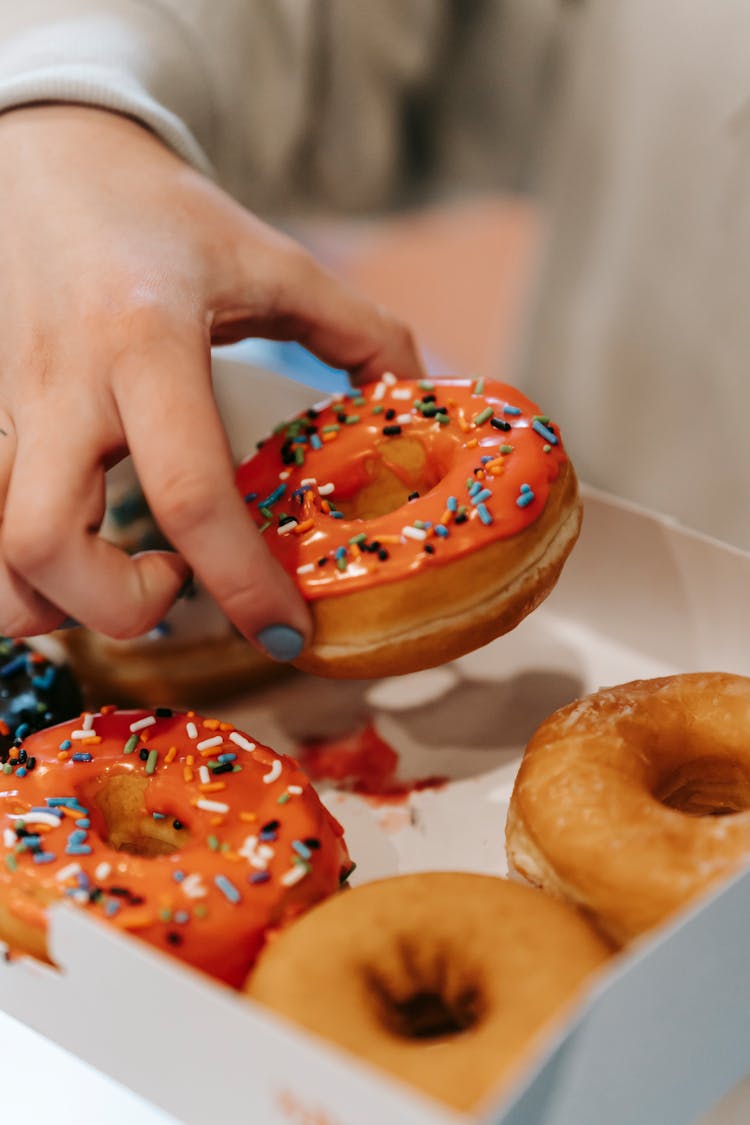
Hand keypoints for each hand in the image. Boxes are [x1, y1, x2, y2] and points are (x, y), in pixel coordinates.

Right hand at [0, 105, 423, 657]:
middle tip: (176, 587)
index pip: (190, 493)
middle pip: (46, 544)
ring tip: (120, 576)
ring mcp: (10, 406)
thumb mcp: (271, 259)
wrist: (51, 162)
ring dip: (54, 601)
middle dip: (119, 609)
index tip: (287, 631)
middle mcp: (64, 386)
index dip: (243, 583)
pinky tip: (76, 551)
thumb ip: (358, 327)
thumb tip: (416, 392)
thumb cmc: (163, 214)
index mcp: (147, 344)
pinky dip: (21, 569)